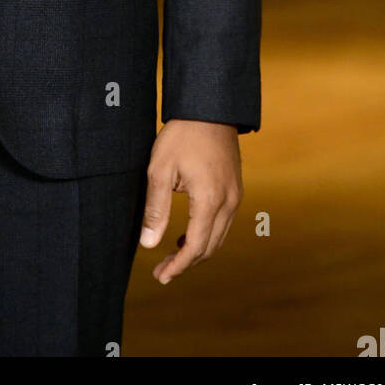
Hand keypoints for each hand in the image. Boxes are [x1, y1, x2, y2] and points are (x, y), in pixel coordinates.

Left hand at [139, 119, 242, 283]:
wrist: (209, 108)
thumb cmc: (181, 135)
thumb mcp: (160, 169)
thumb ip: (156, 209)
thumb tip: (148, 245)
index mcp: (210, 200)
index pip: (196, 247)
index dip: (178, 266)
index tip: (161, 276)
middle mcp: (228, 202)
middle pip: (209, 247)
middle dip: (186, 263)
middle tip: (161, 272)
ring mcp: (235, 195)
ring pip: (218, 236)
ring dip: (196, 250)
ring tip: (171, 256)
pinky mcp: (235, 187)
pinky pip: (223, 222)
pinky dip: (206, 234)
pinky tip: (187, 235)